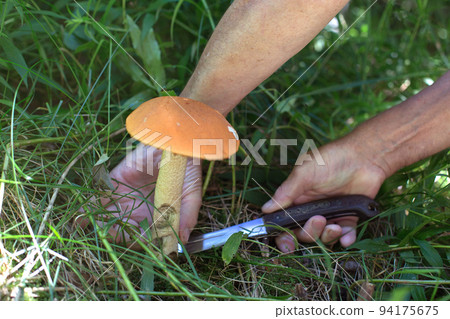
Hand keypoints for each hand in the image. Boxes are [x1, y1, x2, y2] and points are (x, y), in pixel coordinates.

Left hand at [77, 144, 201, 249]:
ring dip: (103, 227)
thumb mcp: (191, 194)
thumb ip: (188, 215)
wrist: (175, 143)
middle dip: (120, 237)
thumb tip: (183, 240)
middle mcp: (140, 214)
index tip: (141, 240)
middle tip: (118, 234)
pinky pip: (97, 199)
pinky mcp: (113, 184)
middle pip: (125, 234)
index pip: (147, 239)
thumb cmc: (185, 171)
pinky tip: (80, 217)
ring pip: (109, 221)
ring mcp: (125, 200)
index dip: (142, 242)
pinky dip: (86, 210)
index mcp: (157, 220)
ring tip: (101, 228)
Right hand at [261, 139, 385, 251]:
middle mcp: (311, 209)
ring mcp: (330, 214)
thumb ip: (285, 193)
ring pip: (323, 237)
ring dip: (327, 236)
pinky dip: (346, 238)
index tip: (287, 241)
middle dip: (308, 232)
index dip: (283, 235)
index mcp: (296, 199)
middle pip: (303, 233)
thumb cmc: (330, 160)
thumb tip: (265, 209)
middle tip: (319, 220)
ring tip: (335, 225)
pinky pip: (345, 235)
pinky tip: (347, 234)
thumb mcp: (303, 173)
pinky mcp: (349, 217)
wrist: (364, 157)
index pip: (284, 222)